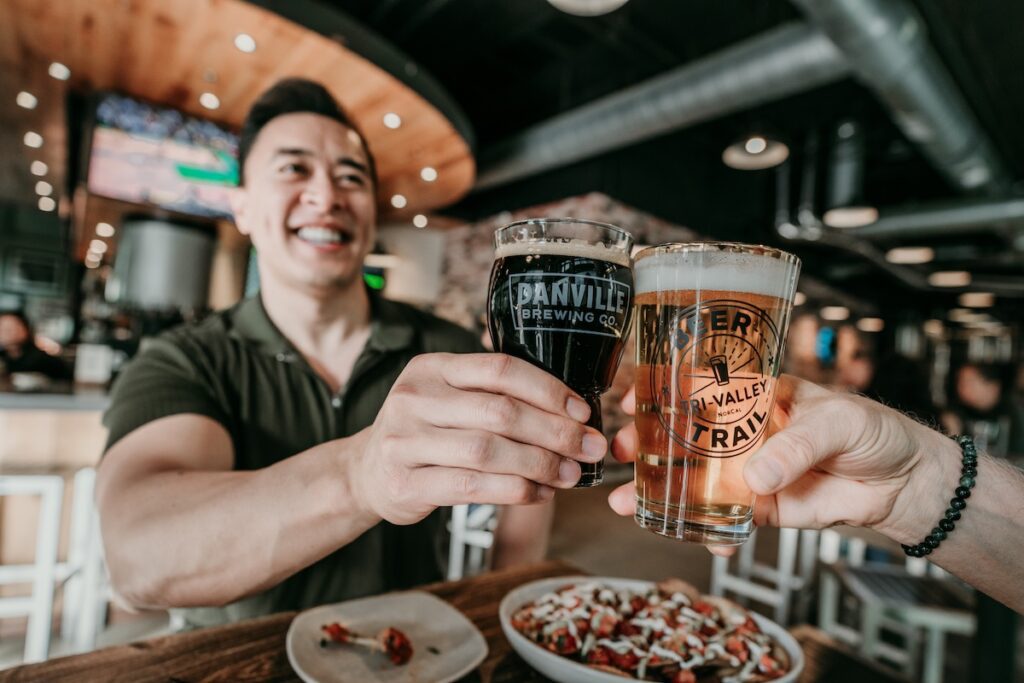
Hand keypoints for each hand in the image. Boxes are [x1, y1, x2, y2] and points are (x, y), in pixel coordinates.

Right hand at [353, 353, 606, 524]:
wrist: (365, 471)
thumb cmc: (425, 431)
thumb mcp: (447, 397)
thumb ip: (494, 395)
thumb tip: (572, 412)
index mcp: (432, 368)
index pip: (499, 369)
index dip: (548, 389)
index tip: (582, 411)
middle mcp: (415, 398)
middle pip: (500, 412)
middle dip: (555, 431)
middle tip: (590, 447)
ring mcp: (405, 441)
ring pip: (488, 452)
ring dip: (540, 465)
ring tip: (571, 474)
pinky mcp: (406, 483)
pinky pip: (472, 488)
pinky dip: (515, 492)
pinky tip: (539, 493)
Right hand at [607, 375, 950, 548]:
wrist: (905, 483)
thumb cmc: (874, 432)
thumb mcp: (837, 421)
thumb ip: (797, 444)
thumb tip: (756, 475)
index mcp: (756, 394)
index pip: (700, 385)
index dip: (661, 388)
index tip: (632, 396)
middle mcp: (743, 432)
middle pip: (683, 435)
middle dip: (645, 443)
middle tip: (619, 451)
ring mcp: (749, 471)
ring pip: (694, 479)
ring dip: (660, 490)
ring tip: (627, 502)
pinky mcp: (762, 508)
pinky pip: (724, 519)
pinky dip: (706, 530)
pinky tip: (694, 534)